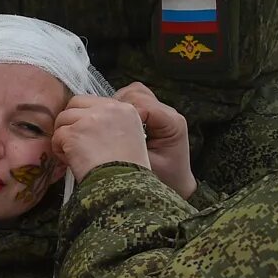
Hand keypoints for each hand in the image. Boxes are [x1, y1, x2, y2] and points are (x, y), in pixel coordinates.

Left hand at [52, 95, 150, 182]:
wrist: (124, 185)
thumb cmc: (128, 171)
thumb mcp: (131, 138)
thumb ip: (112, 124)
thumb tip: (89, 123)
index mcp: (125, 109)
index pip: (93, 102)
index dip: (84, 117)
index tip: (85, 133)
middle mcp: (108, 109)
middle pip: (75, 104)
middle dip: (70, 121)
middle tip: (74, 141)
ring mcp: (90, 119)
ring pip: (63, 119)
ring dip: (64, 136)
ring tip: (74, 154)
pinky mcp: (74, 132)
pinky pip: (56, 136)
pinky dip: (59, 150)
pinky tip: (71, 161)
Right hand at [113, 82, 197, 198]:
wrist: (177, 185)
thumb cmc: (164, 180)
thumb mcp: (144, 168)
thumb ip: (127, 150)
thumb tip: (100, 137)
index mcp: (171, 123)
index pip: (141, 105)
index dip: (119, 113)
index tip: (104, 129)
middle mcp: (168, 113)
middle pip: (136, 94)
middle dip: (115, 106)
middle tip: (102, 124)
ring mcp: (160, 111)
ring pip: (133, 92)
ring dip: (116, 104)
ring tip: (106, 122)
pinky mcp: (152, 114)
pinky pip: (132, 100)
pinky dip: (119, 106)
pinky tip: (112, 122)